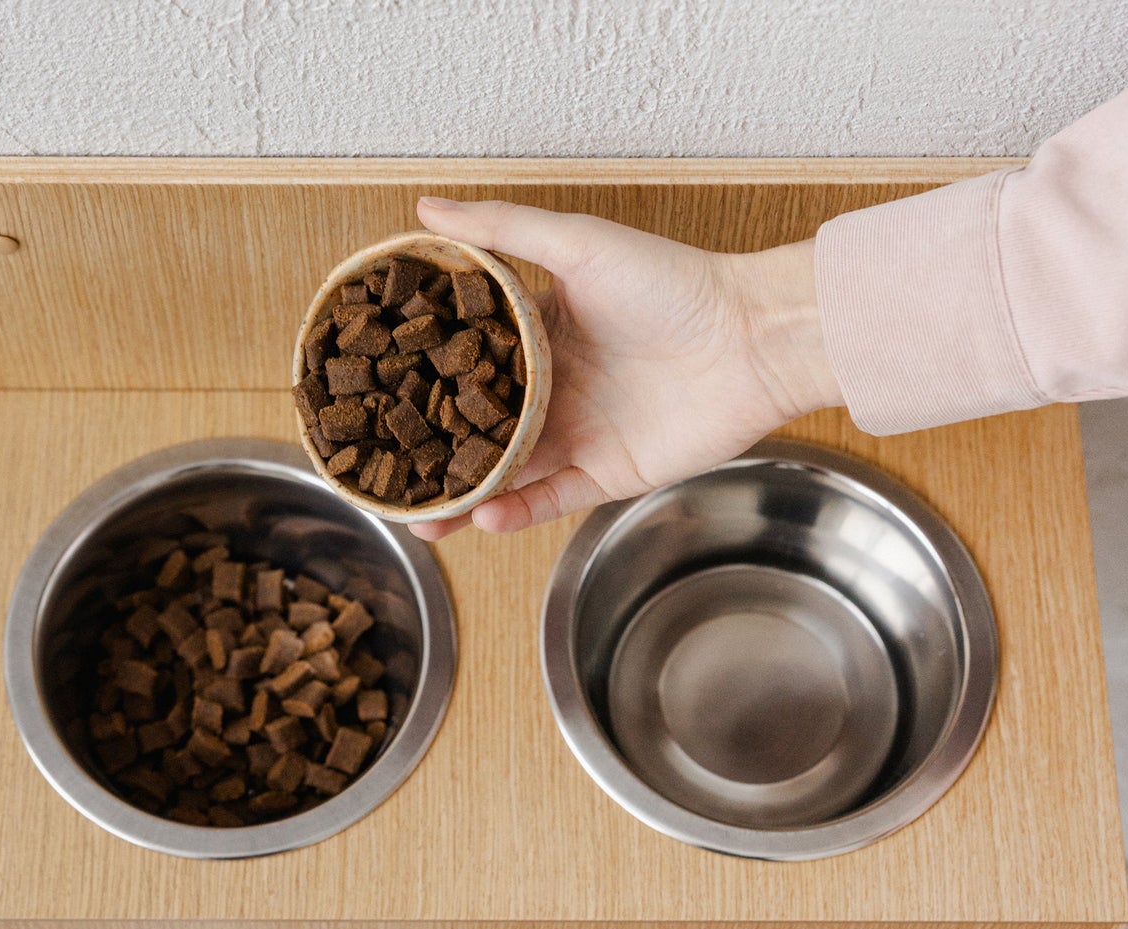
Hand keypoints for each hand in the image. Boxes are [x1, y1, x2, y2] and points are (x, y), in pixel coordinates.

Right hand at [407, 197, 842, 540]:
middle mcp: (555, 389)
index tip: (376, 396)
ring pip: (506, 475)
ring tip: (421, 520)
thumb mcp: (579, 245)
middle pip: (479, 431)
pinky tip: (482, 518)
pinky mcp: (607, 474)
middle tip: (382, 478)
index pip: (468, 365)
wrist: (751, 340)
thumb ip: (502, 234)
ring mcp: (579, 434)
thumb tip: (427, 210)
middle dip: (434, 457)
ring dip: (464, 498)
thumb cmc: (673, 284)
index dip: (423, 383)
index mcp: (541, 335)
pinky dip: (516, 513)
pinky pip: (550, 499)